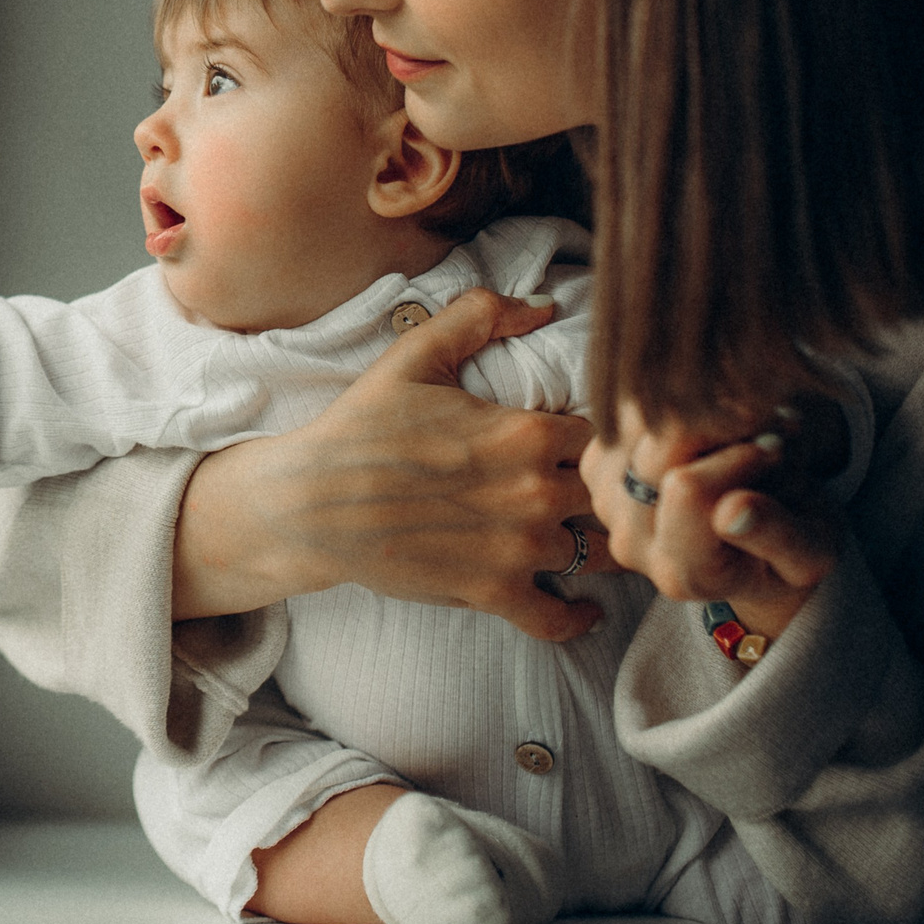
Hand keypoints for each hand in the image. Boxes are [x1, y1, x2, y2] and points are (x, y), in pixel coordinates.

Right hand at [174, 290, 616, 642]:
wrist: (311, 502)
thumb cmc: (362, 427)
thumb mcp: (416, 354)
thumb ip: (480, 314)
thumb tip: (541, 305)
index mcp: (527, 433)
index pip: (609, 433)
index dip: (610, 434)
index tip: (599, 437)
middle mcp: (535, 493)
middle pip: (612, 494)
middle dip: (610, 489)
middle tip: (603, 487)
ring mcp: (517, 550)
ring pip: (596, 552)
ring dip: (596, 545)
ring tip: (592, 536)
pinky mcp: (493, 594)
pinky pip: (559, 618)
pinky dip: (576, 616)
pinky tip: (583, 606)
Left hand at [582, 403, 840, 637]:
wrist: (755, 538)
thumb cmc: (792, 543)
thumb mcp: (811, 552)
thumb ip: (777, 536)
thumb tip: (733, 512)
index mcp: (683, 574)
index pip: (689, 489)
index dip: (740, 456)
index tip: (777, 448)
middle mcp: (632, 543)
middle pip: (661, 448)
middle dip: (720, 427)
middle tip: (763, 435)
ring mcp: (606, 503)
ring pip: (640, 420)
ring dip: (695, 412)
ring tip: (736, 436)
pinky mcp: (596, 466)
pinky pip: (627, 411)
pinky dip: (671, 406)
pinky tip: (705, 432)